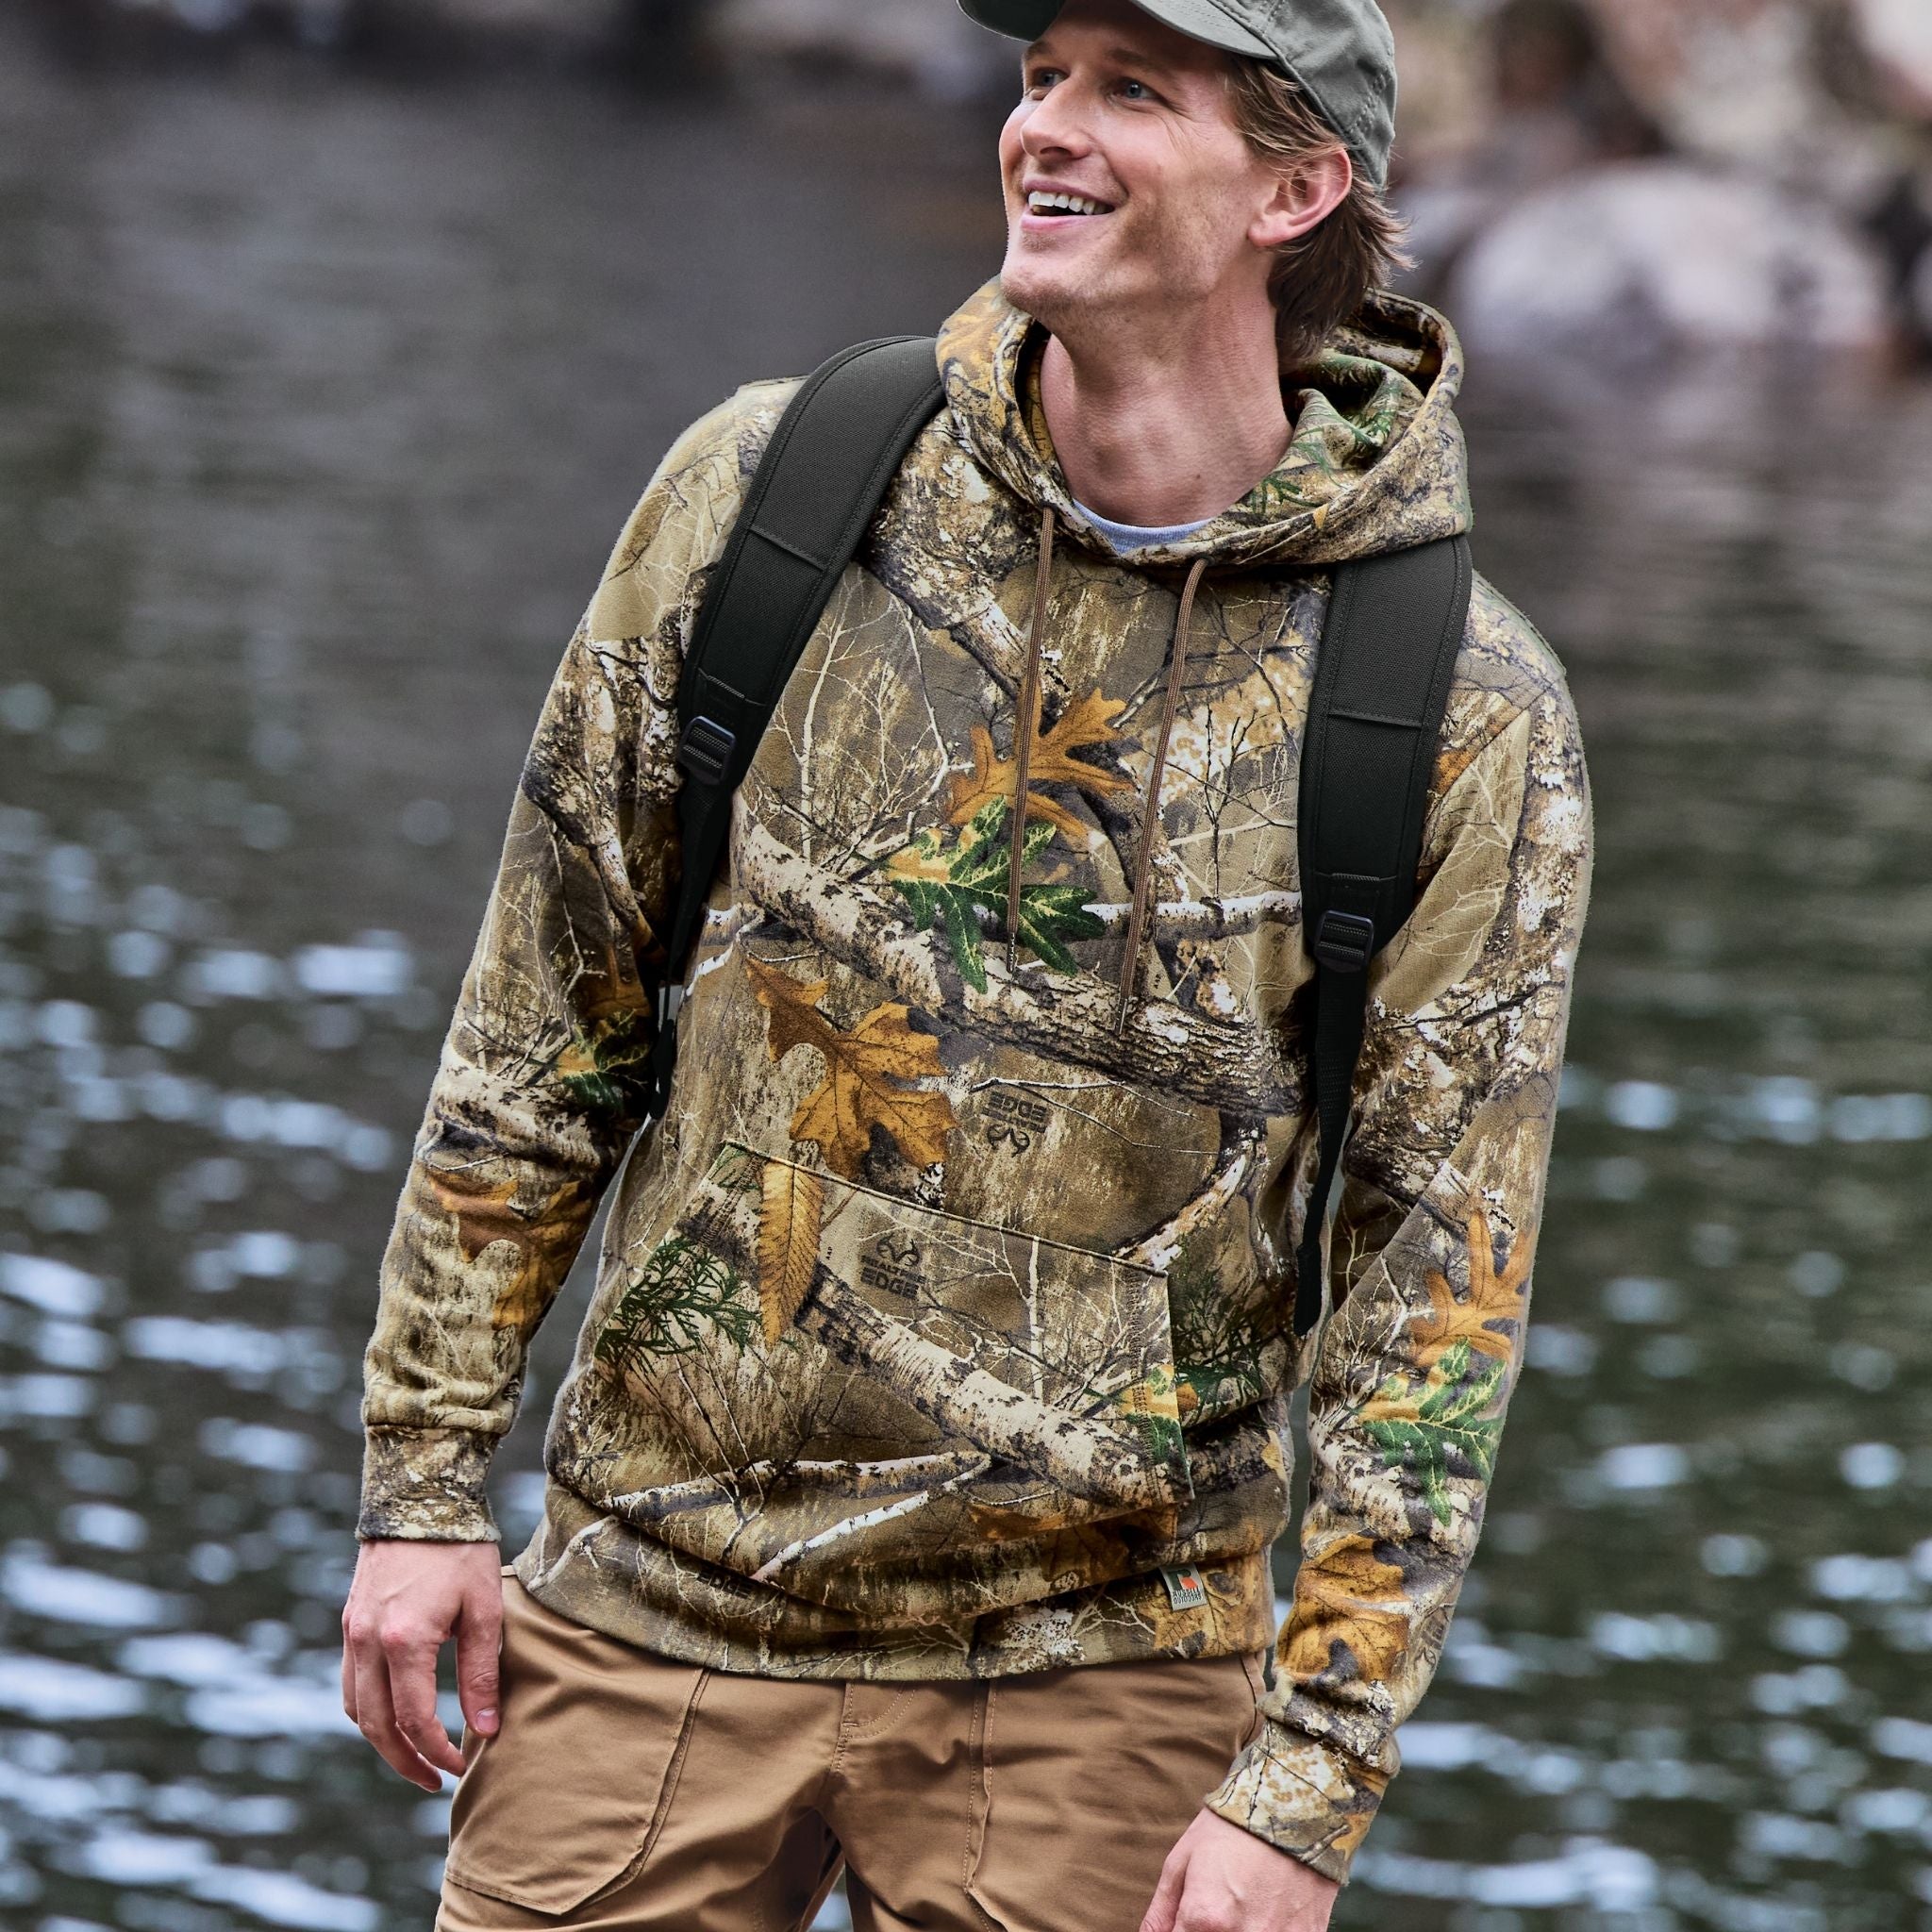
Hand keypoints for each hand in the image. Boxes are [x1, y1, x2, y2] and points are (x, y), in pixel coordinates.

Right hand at [341, 1538, 503, 1791]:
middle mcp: (368, 1642)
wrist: (420, 1498)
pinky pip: (351, 1682)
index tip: (462, 1765)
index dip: (437, 1751)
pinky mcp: (349, 1622)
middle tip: (435, 1780)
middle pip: (375, 1726)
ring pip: (356, 1708)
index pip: (414, 1720)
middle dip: (405, 1761)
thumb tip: (487, 1729)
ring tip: (416, 1755)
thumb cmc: (460, 1550)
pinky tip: (396, 1713)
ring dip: (382, 1740)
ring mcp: (352, 1632)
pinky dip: (369, 1709)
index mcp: (404, 1641)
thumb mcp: (484, 1609)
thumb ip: (482, 1672)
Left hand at [1141, 1807, 1339, 1931]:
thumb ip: (1161, 1910)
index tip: (1185, 1922)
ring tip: (1243, 1904)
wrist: (1295, 1807)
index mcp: (1204, 1918)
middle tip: (1216, 1906)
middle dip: (1204, 1931)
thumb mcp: (1184, 1858)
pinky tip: (1267, 1910)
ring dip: (1237, 1930)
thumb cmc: (1234, 1828)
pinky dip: (1268, 1929)